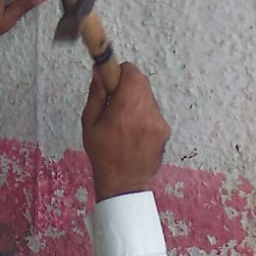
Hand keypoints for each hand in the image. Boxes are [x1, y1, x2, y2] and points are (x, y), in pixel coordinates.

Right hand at [82, 62, 169, 201]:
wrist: (123, 184)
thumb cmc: (102, 154)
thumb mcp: (90, 123)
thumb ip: (97, 94)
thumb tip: (100, 71)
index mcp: (125, 110)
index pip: (131, 72)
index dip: (120, 71)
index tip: (112, 77)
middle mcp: (146, 113)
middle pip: (141, 82)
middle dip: (127, 84)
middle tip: (115, 98)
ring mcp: (159, 122)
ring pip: (148, 96)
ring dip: (136, 98)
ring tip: (123, 118)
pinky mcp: (165, 130)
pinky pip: (154, 111)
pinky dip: (144, 112)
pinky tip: (133, 129)